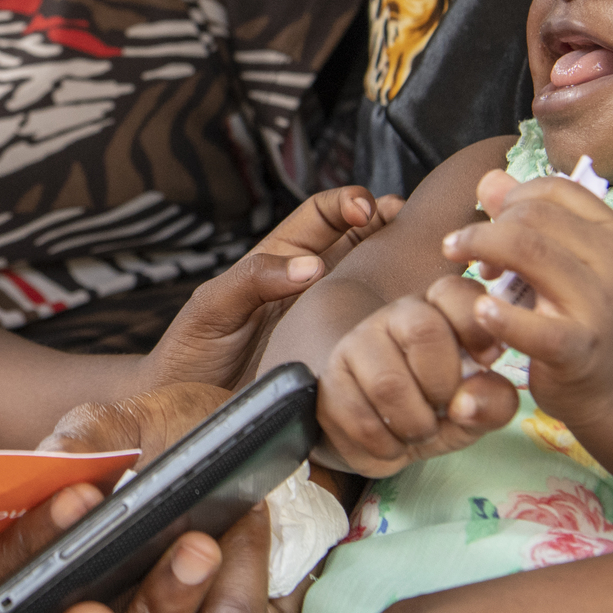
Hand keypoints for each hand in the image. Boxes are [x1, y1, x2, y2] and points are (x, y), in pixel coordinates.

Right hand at [0, 383, 276, 612]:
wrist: (245, 452)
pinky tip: (248, 521)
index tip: (70, 505)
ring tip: (197, 547)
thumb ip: (86, 438)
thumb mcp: (124, 428)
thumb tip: (56, 460)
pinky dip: (237, 578)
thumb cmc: (164, 446)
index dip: (17, 565)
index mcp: (24, 597)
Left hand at [144, 188, 399, 391]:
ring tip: (427, 267)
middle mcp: (310, 287)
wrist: (185, 409)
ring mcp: (327, 322)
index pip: (322, 216)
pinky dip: (395, 325)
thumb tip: (311, 267)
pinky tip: (413, 324)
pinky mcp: (338, 359)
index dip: (348, 203)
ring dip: (402, 273)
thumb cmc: (192, 352)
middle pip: (362, 243)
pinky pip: (371, 337)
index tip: (368, 209)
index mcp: (280, 262)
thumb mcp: (212, 307)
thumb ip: (254, 279)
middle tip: (411, 227)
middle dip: (389, 227)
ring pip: (375, 287)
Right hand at [315, 285, 519, 475]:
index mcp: (440, 310)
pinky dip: (386, 444)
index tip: (487, 360)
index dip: (476, 326)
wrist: (383, 438)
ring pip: (388, 383)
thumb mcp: (478, 408)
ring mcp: (357, 343)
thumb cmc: (439, 410)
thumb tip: (467, 403)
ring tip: (420, 431)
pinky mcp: (330, 380)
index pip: (455, 292)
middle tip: (446, 408)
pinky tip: (392, 442)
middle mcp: (396, 315)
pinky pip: (360, 417)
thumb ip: (493, 400)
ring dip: (415, 424)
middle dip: (443, 384)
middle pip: (423, 330)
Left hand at [443, 167, 612, 428]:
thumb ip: (529, 220)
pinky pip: (533, 326)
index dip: (511, 200)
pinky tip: (480, 311)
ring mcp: (600, 306)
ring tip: (469, 274)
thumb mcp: (567, 263)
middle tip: (462, 250)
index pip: (554, 190)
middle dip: (487, 227)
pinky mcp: (579, 350)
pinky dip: (499, 315)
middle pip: (534, 216)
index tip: (490, 224)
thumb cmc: (586, 317)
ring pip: (529, 252)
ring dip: (482, 253)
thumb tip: (488, 180)